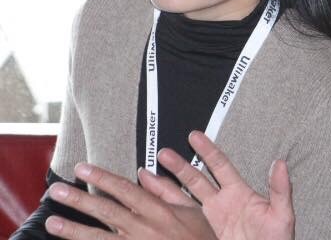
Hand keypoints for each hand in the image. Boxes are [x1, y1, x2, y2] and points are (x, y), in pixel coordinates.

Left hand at [44, 163, 215, 238]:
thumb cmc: (204, 239)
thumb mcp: (193, 210)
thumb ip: (169, 190)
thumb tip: (146, 174)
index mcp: (160, 212)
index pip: (124, 190)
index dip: (102, 178)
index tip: (83, 169)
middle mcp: (145, 229)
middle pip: (106, 211)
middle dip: (80, 200)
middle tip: (57, 191)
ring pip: (100, 238)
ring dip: (74, 230)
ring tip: (53, 222)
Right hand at [144, 131, 294, 239]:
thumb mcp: (281, 215)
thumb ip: (280, 190)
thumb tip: (280, 163)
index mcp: (239, 194)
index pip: (220, 165)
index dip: (207, 150)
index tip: (194, 136)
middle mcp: (221, 205)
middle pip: (195, 179)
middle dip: (178, 166)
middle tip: (163, 153)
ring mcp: (209, 220)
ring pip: (183, 199)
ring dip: (166, 187)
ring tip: (147, 175)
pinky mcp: (201, 235)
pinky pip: (180, 222)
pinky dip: (165, 213)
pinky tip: (152, 205)